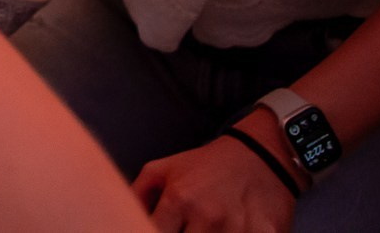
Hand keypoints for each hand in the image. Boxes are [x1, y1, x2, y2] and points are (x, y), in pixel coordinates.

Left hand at [133, 121, 298, 232]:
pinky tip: (232, 228)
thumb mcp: (164, 169)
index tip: (162, 228)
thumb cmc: (207, 166)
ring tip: (209, 226)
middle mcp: (207, 217)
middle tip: (187, 226)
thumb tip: (117, 218)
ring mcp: (238, 229)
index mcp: (179, 199)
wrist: (262, 154)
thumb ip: (137, 194)